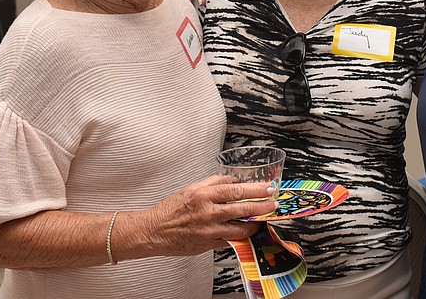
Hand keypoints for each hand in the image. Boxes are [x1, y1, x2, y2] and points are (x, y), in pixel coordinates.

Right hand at [131, 176, 277, 257]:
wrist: (153, 231)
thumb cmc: (170, 209)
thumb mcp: (192, 188)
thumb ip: (214, 182)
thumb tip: (233, 180)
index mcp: (204, 195)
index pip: (237, 190)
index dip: (256, 190)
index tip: (268, 189)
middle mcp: (207, 212)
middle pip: (243, 208)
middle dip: (262, 207)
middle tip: (272, 204)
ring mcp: (209, 230)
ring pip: (240, 228)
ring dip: (255, 224)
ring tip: (262, 220)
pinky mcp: (208, 245)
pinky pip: (229, 240)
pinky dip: (239, 236)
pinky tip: (246, 232)